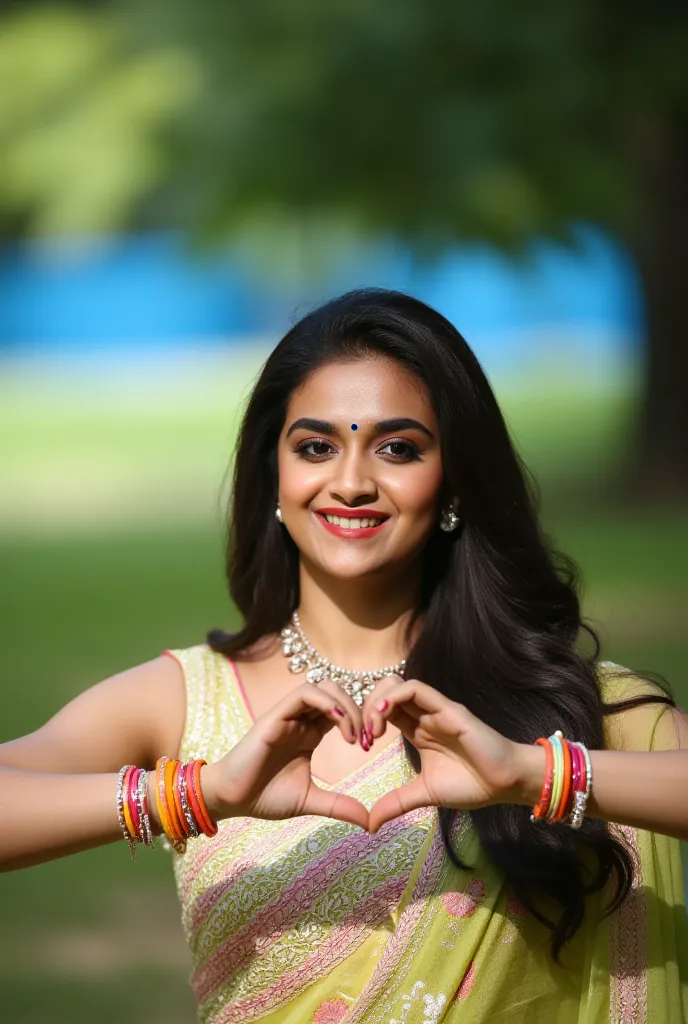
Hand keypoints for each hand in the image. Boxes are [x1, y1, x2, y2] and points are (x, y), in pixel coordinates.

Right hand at [202, 682, 368, 829]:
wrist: (231, 800)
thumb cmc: (264, 796)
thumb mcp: (310, 800)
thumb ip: (339, 806)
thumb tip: (370, 822)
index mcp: (309, 733)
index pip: (341, 710)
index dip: (360, 719)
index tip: (369, 744)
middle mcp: (300, 719)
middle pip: (336, 692)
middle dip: (358, 709)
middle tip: (366, 738)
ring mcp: (288, 715)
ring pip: (323, 687)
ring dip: (345, 705)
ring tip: (353, 735)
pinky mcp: (276, 715)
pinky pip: (305, 693)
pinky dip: (327, 702)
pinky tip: (339, 725)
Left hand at [362, 678, 530, 832]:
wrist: (505, 784)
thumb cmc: (471, 784)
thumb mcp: (425, 794)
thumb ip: (397, 803)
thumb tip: (369, 824)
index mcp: (417, 730)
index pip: (384, 710)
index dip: (367, 720)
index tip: (362, 745)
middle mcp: (424, 715)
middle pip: (385, 691)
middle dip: (367, 708)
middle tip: (365, 736)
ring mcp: (435, 709)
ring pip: (397, 684)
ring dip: (377, 700)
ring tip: (374, 728)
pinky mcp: (448, 708)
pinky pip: (416, 689)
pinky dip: (394, 697)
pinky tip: (385, 716)